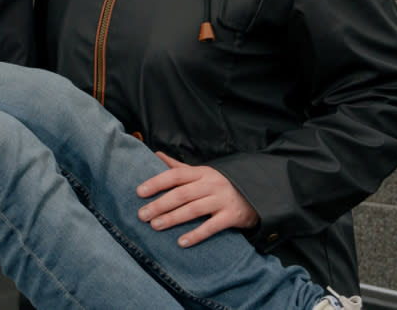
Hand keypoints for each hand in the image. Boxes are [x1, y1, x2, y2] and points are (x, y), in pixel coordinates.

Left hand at [136, 152, 259, 247]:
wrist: (257, 195)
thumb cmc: (220, 185)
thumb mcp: (202, 173)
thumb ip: (179, 167)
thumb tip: (156, 155)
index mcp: (201, 173)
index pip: (175, 174)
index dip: (156, 182)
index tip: (139, 192)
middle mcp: (211, 184)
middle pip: (182, 194)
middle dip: (160, 204)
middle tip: (142, 214)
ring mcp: (222, 200)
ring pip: (193, 210)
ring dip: (172, 218)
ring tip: (155, 226)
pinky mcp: (232, 216)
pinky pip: (211, 227)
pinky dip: (196, 235)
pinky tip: (181, 242)